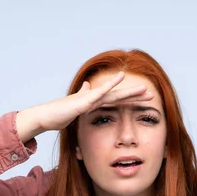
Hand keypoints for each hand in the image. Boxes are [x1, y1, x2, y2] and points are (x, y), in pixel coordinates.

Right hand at [29, 71, 153, 134]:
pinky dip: (110, 84)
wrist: (45, 117)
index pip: (116, 101)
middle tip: (151, 95)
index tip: (144, 101)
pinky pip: (99, 92)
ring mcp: (89, 98)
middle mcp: (94, 98)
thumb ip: (82, 96)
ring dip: (128, 91)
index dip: (130, 100)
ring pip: (113, 93)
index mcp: (94, 102)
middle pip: (119, 96)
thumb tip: (87, 86)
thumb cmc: (58, 115)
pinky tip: (120, 78)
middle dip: (135, 96)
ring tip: (144, 88)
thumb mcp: (75, 107)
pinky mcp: (83, 101)